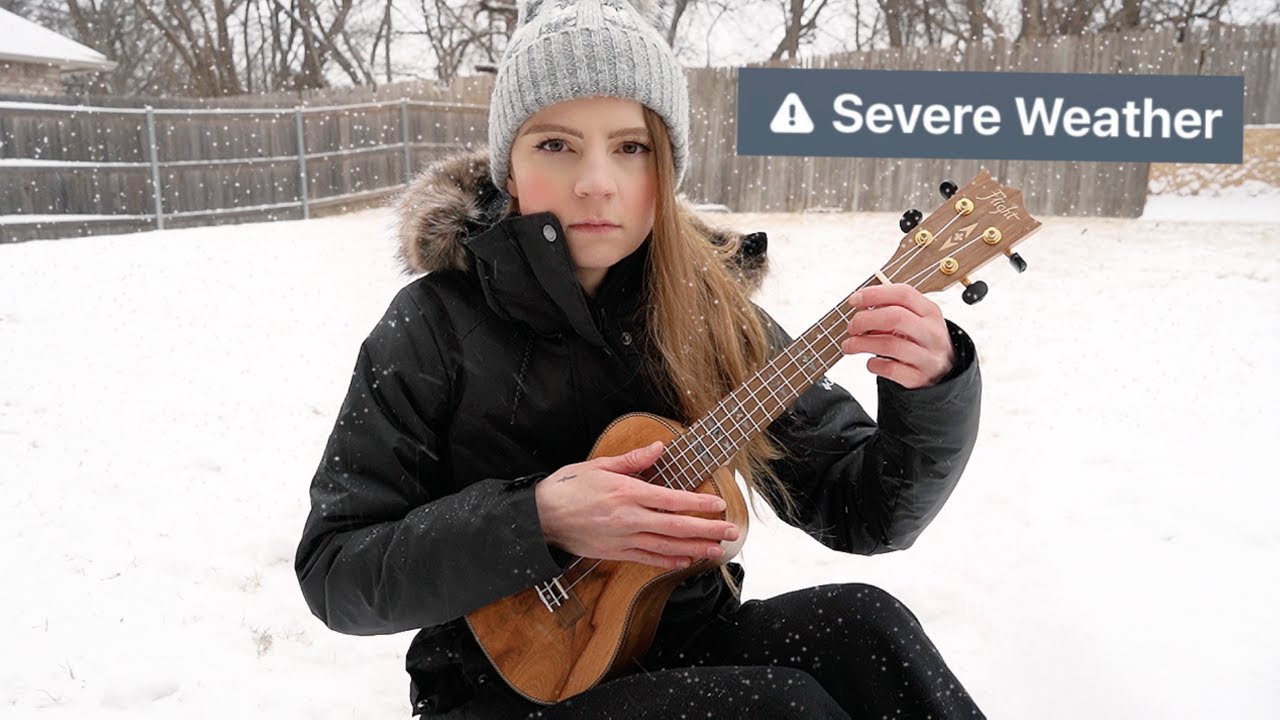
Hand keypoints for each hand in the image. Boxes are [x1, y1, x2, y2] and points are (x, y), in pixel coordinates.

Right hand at [534, 441, 739, 570]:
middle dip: (708, 529)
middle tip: (731, 531)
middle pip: (677, 527)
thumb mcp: (599, 465)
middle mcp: (629, 518)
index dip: (699, 504)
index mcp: (627, 493)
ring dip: (695, 549)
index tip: (719, 504)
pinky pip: (648, 559)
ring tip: (717, 549)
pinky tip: (686, 561)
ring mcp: (623, 539)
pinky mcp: (615, 553)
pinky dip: (669, 561)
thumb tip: (660, 448)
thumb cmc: (568, 487)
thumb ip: (633, 460)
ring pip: (667, 547)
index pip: (672, 500)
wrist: (540, 517)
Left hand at [841, 283, 955, 388]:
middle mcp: (932, 333)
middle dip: (865, 319)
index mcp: (930, 312)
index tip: (854, 300)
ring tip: (849, 345)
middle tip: (852, 326)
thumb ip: (892, 310)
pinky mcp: (919, 377)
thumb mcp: (916, 320)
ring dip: (862, 343)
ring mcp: (927, 357)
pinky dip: (874, 364)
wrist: (944, 371)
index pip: (903, 294)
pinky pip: (891, 369)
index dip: (874, 294)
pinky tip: (870, 362)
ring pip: (890, 345)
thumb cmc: (922, 340)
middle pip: (895, 317)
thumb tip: (861, 307)